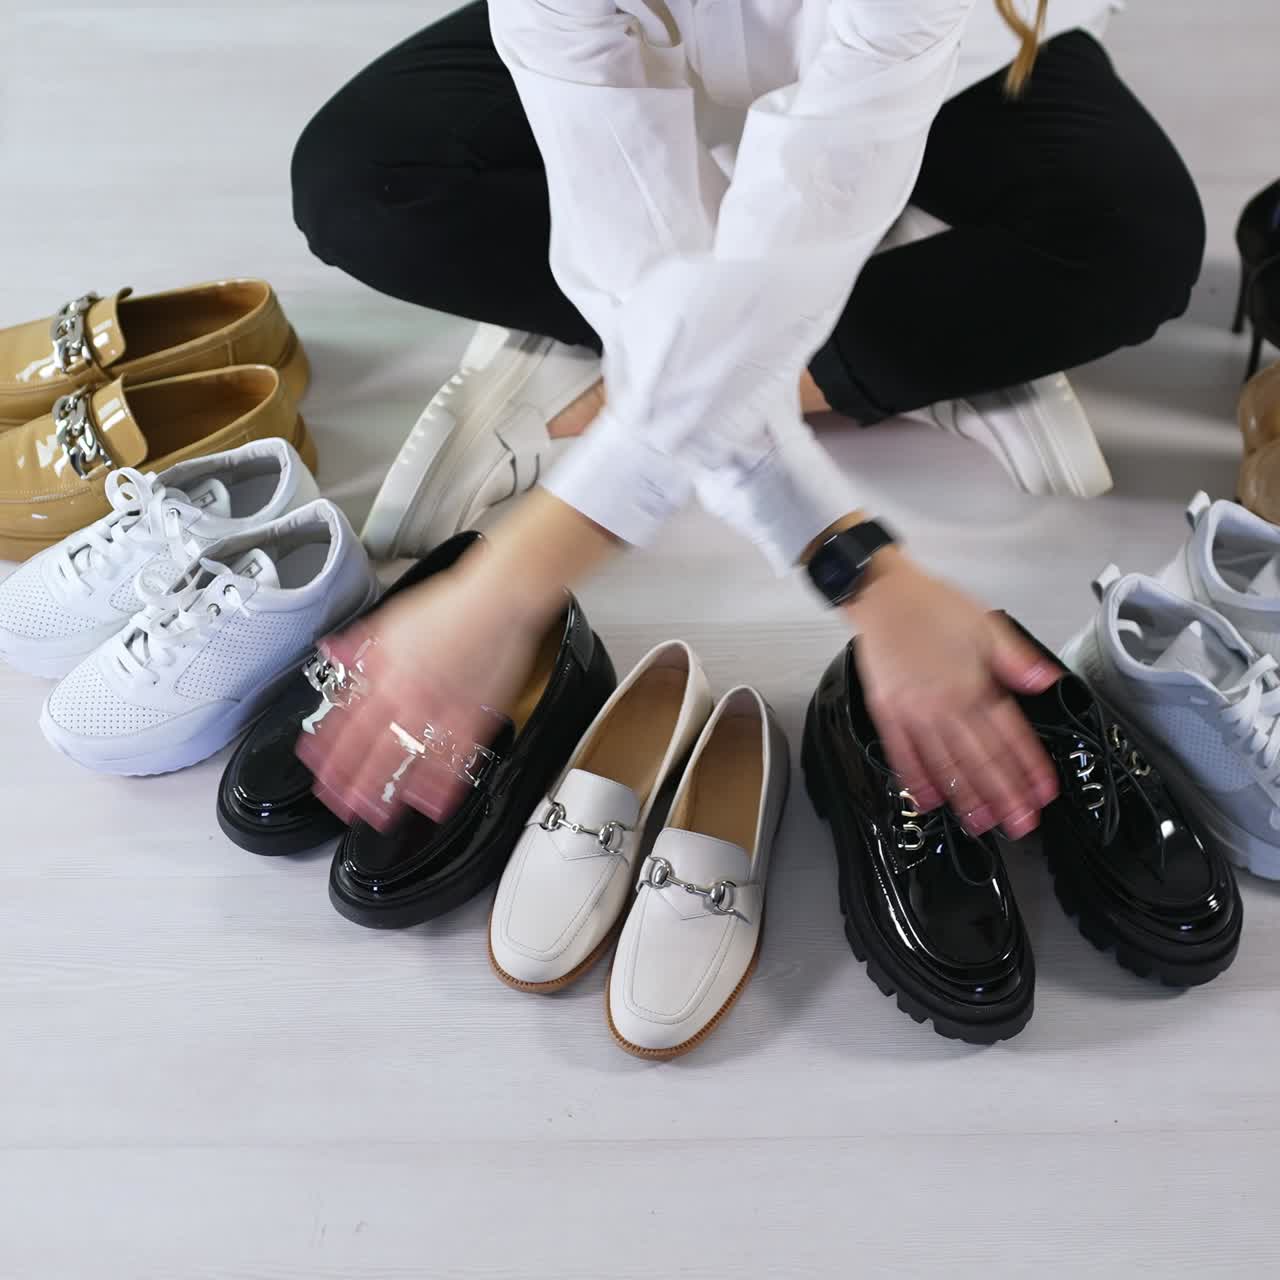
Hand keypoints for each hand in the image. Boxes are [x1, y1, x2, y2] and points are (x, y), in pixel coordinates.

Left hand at [297, 561, 551, 829]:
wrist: (497, 600)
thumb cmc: (452, 606)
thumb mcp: (393, 619)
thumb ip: (362, 644)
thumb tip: (334, 653)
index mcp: (384, 671)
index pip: (345, 718)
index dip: (328, 748)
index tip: (317, 767)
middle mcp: (406, 694)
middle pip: (370, 747)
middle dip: (351, 782)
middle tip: (340, 804)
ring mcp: (440, 709)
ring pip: (407, 759)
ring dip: (389, 790)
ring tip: (378, 815)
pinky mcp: (474, 718)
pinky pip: (453, 759)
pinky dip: (441, 784)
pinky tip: (432, 803)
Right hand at [847, 551, 1059, 838]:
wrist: (881, 594)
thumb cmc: (931, 606)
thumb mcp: (986, 624)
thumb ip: (1016, 659)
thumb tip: (1045, 682)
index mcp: (973, 683)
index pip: (1009, 735)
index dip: (1028, 767)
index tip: (1043, 792)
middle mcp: (944, 704)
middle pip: (980, 758)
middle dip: (1003, 794)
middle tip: (1020, 824)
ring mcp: (913, 712)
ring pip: (945, 764)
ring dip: (966, 796)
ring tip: (983, 822)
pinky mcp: (887, 712)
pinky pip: (902, 754)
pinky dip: (917, 780)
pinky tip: (930, 801)